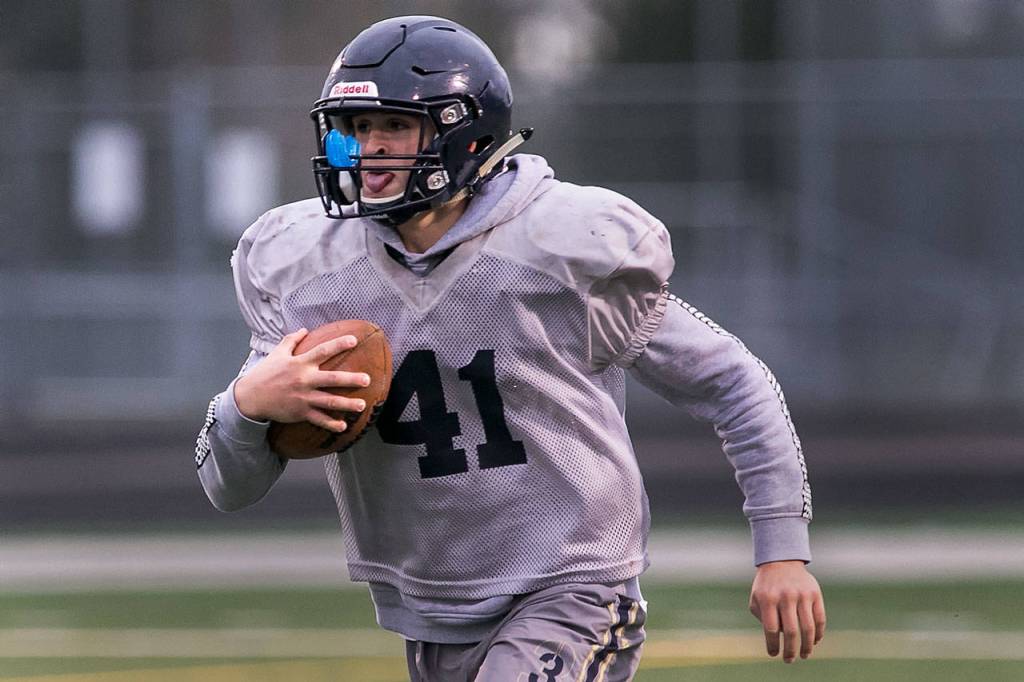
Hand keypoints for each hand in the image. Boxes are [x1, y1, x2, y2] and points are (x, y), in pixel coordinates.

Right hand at [233, 328, 370, 431]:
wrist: (250, 397)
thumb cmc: (265, 373)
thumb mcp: (277, 353)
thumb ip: (291, 340)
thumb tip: (304, 329)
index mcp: (300, 363)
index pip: (323, 351)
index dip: (339, 344)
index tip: (354, 340)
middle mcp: (304, 380)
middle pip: (332, 378)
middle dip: (350, 379)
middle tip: (367, 379)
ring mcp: (303, 398)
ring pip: (329, 402)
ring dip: (347, 404)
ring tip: (362, 405)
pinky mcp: (300, 412)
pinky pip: (318, 420)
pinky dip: (331, 424)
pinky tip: (344, 426)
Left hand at [749, 560, 825, 662]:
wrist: (781, 561)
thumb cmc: (766, 586)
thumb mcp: (756, 599)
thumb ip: (762, 618)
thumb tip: (775, 639)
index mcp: (768, 599)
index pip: (771, 629)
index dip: (773, 645)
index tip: (774, 654)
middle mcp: (786, 597)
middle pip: (791, 632)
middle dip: (791, 650)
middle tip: (789, 660)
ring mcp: (802, 595)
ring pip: (808, 628)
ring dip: (807, 646)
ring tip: (804, 655)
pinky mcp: (815, 594)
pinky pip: (820, 619)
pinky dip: (818, 634)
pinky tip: (814, 642)